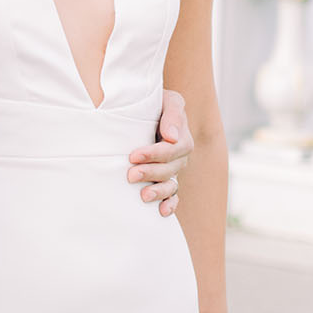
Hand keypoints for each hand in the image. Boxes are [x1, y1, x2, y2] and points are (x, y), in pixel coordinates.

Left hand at [127, 87, 192, 215]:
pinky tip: (161, 212)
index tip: (133, 155)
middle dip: (150, 173)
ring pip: (171, 185)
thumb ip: (173, 115)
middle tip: (130, 175)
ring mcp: (173, 170)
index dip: (153, 154)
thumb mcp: (168, 101)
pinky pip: (172, 196)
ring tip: (143, 196)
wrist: (148, 109)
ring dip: (158, 192)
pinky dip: (170, 205)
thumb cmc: (156, 102)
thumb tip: (171, 136)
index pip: (171, 150)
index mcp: (181, 138)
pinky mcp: (165, 180)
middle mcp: (179, 157)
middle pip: (169, 169)